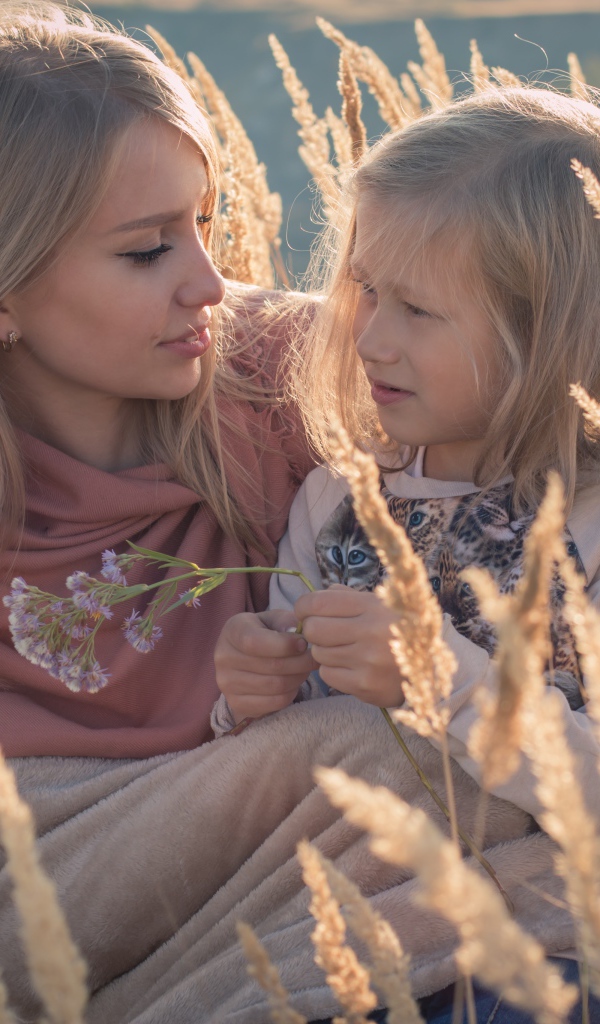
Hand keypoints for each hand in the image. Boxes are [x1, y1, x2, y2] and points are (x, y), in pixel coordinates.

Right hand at [214, 609, 317, 724]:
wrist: (244, 657)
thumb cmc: (264, 633)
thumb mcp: (273, 619)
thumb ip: (285, 622)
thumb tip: (298, 635)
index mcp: (232, 630)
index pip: (255, 642)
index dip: (284, 645)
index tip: (304, 644)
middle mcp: (223, 657)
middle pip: (271, 666)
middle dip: (300, 663)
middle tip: (314, 658)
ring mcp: (227, 683)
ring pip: (275, 686)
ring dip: (298, 678)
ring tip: (305, 669)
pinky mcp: (237, 703)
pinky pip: (274, 703)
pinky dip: (291, 693)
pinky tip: (294, 683)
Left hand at [294, 585, 403, 706]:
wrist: (431, 668)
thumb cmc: (399, 630)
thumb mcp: (381, 604)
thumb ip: (348, 597)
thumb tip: (316, 596)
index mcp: (373, 606)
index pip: (318, 602)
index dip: (304, 606)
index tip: (305, 612)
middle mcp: (371, 632)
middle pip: (314, 629)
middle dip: (313, 630)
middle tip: (324, 633)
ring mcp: (368, 661)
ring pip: (318, 653)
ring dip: (324, 652)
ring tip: (344, 650)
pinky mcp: (365, 685)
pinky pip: (327, 675)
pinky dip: (333, 671)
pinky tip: (350, 667)